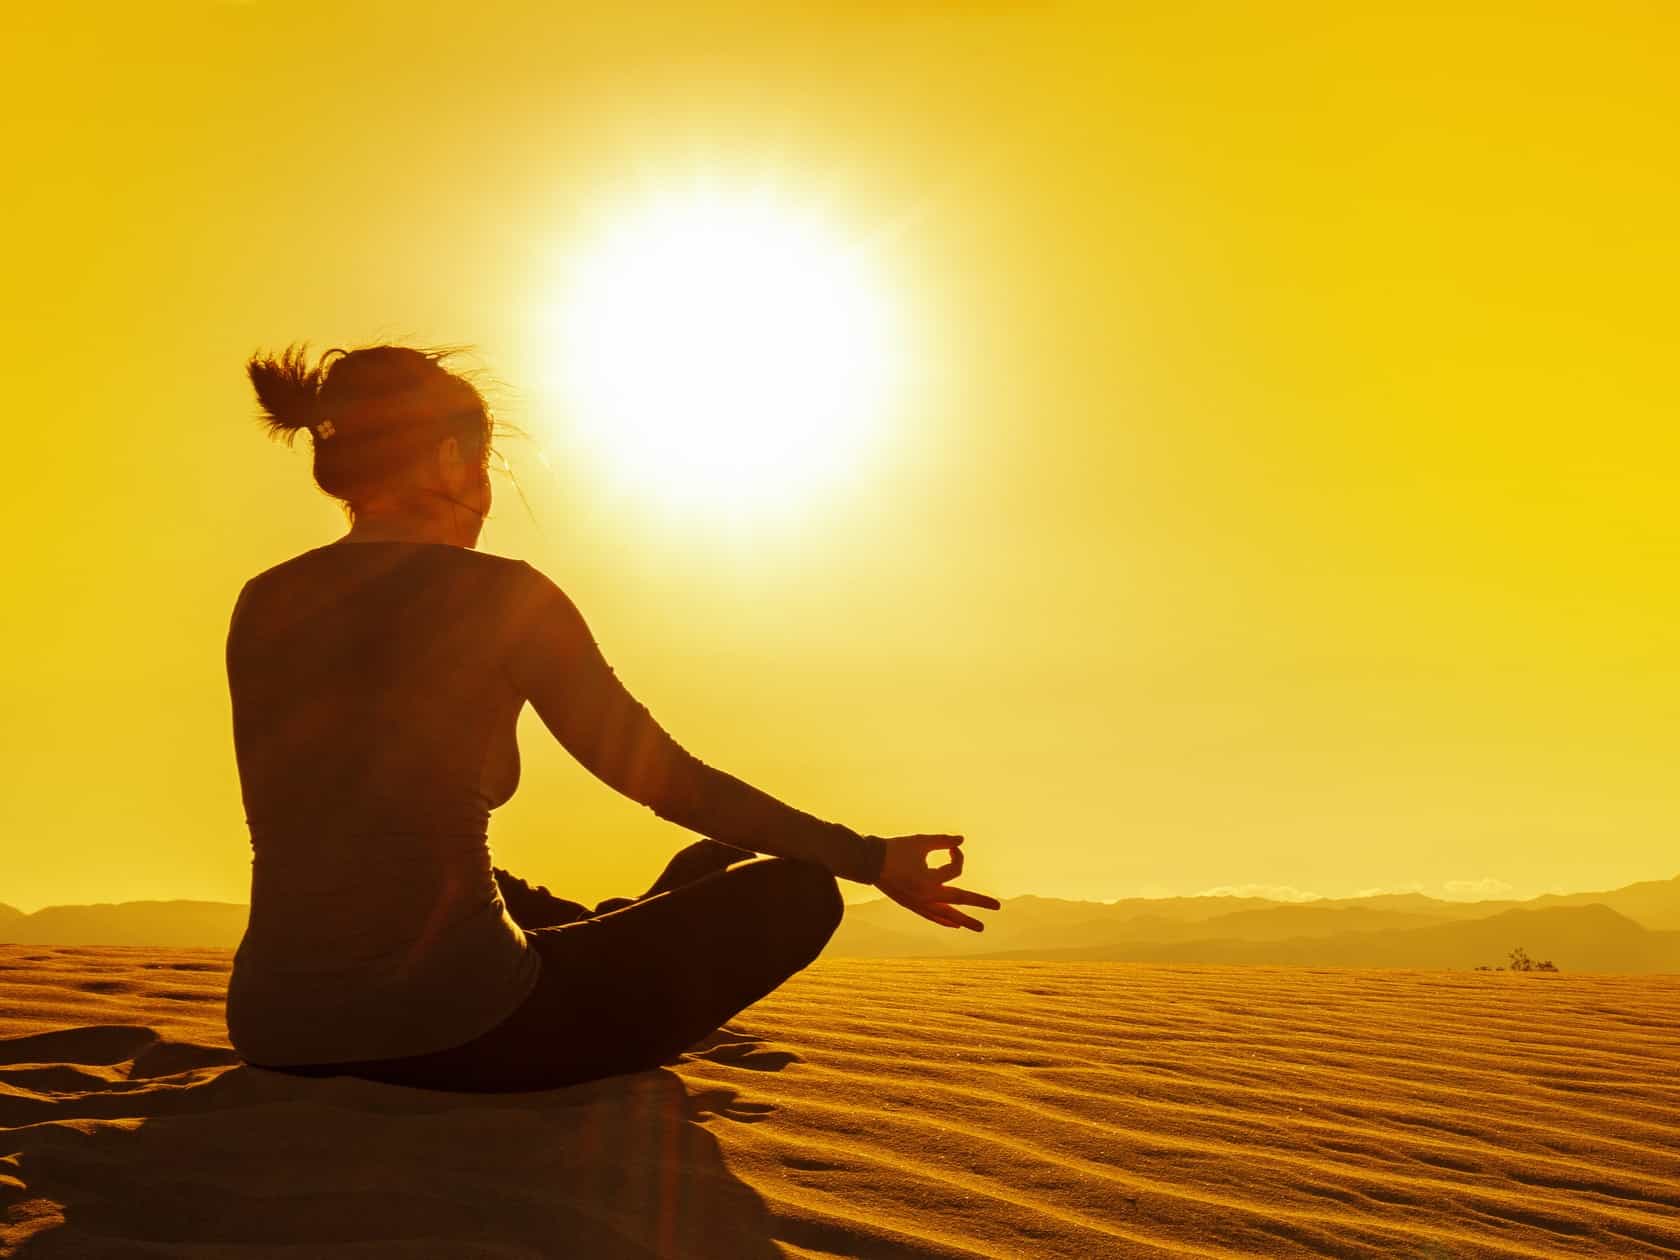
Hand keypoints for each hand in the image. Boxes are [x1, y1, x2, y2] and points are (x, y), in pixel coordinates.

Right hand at [873, 834, 1000, 931]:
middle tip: (997, 907)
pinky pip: (932, 916)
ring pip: (947, 915)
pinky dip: (944, 920)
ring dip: (964, 920)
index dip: (957, 855)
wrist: (868, 862)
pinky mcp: (912, 905)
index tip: (953, 846)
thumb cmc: (895, 850)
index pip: (954, 870)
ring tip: (979, 927)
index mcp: (929, 881)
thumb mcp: (921, 842)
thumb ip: (943, 841)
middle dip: (979, 903)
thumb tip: (961, 840)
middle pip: (959, 901)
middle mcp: (927, 896)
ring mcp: (919, 904)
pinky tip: (954, 925)